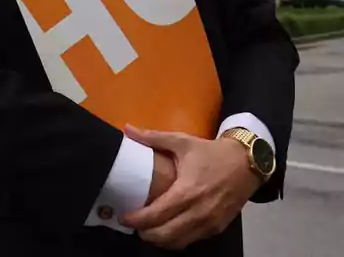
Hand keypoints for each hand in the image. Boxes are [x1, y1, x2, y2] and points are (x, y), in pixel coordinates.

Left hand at [120, 125, 260, 249]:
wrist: (248, 163)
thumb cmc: (211, 153)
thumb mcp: (182, 141)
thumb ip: (153, 137)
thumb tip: (127, 129)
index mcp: (187, 191)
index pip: (157, 214)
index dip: (136, 220)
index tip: (122, 217)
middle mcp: (199, 211)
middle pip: (166, 235)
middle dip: (145, 233)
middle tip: (132, 225)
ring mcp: (210, 223)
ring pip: (179, 242)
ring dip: (160, 240)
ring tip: (146, 229)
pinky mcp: (218, 228)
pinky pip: (192, 240)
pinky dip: (177, 239)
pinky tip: (167, 229)